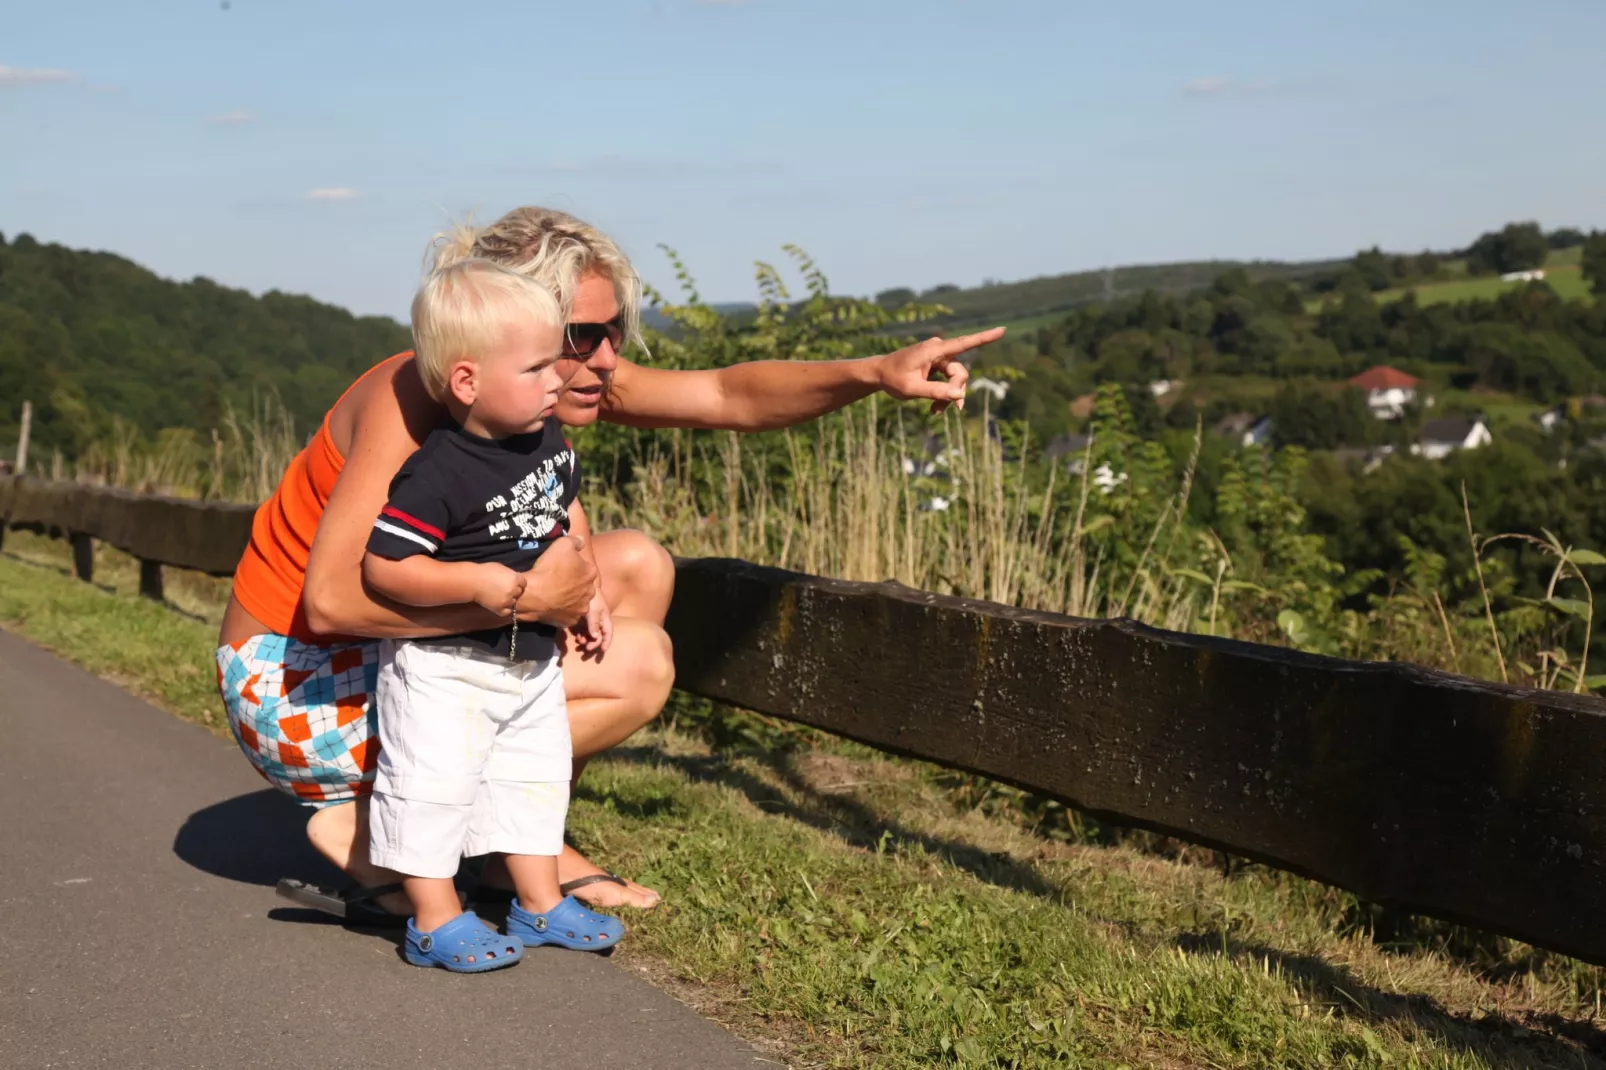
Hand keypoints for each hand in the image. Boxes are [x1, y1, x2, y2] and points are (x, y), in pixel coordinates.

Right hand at [472, 563, 526, 617]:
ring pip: (513, 602)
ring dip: (508, 601)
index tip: (512, 584)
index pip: (523, 583)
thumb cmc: (484, 571)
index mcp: (515, 578)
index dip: (518, 584)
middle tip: (503, 590)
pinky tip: (497, 604)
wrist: (472, 581)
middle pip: (519, 593)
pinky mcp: (500, 608)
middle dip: (513, 592)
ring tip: (498, 597)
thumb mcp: (501, 568)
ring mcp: (507, 600)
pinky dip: (503, 609)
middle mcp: (513, 590)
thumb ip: (510, 574)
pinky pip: (507, 612)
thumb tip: (515, 578)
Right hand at [517, 535, 598, 627]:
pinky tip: (553, 605)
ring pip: (578, 601)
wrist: (533, 594)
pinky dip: (563, 611)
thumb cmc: (548, 568)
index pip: (586, 567)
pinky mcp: (570, 620)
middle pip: (584, 586)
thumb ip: (575, 540)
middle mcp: (591, 592)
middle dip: (575, 584)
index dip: (575, 567)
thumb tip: (581, 540)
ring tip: (556, 594)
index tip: (563, 567)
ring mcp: (581, 608)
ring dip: (571, 598)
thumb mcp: (561, 544)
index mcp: (591, 573)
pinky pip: (568, 615)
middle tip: (559, 581)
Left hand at [570, 590, 613, 658]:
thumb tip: (595, 637)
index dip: (606, 643)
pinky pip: (583, 630)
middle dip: (593, 644)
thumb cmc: (592, 598)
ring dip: (586, 641)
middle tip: (585, 650)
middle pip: (598, 637)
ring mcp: (591, 620)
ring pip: (590, 635)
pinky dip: (581, 635)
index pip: (608, 634)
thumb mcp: (594, 612)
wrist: (584, 587)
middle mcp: (599, 621)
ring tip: (579, 642)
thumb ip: (594, 625)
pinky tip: (576, 637)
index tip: (602, 651)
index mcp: (605, 620)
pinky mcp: (584, 619)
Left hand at [875, 327, 1005, 413]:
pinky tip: (934, 408)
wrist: (878, 373)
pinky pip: (948, 380)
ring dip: (948, 396)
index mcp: (933, 350)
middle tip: (940, 411)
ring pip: (955, 379)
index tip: (1003, 330)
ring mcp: (938, 357)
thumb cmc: (892, 379)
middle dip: (954, 391)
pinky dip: (944, 393)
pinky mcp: (936, 364)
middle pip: (960, 372)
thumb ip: (936, 392)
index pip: (964, 343)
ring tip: (935, 413)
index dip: (984, 338)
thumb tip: (960, 394)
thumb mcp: (912, 389)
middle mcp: (938, 350)